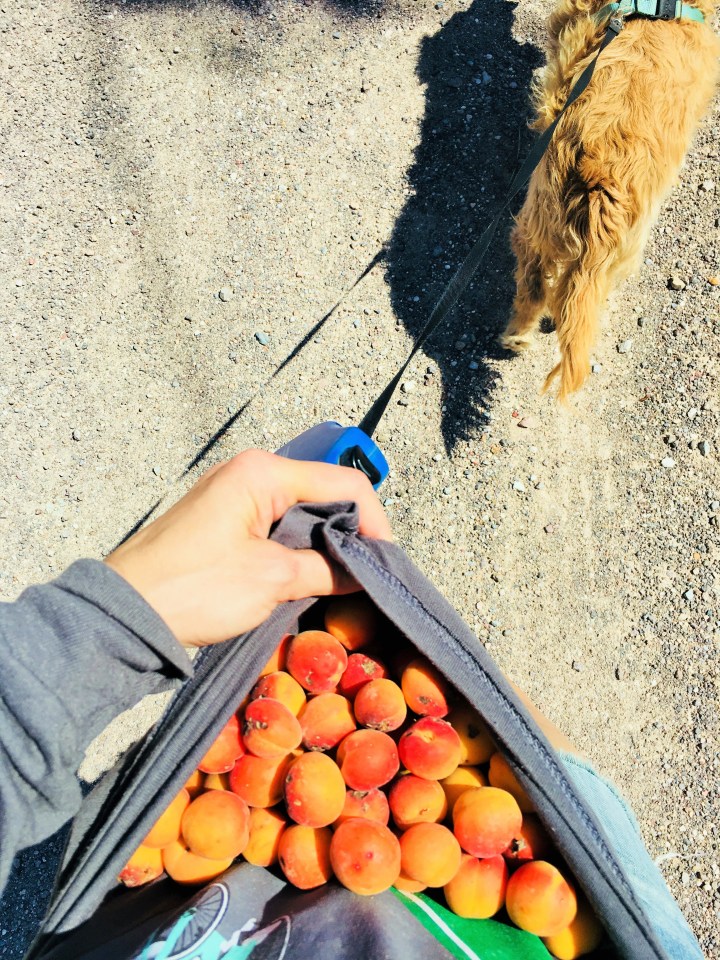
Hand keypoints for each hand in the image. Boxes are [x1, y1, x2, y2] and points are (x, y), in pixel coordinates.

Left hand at [105, 450, 391, 648]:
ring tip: (343, 579)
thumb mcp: (272, 580)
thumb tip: (364, 573)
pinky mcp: (227, 519)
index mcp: (263, 472)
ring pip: (303, 510)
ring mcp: (236, 494)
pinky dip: (300, 547)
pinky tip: (310, 575)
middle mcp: (251, 472)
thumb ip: (327, 570)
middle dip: (351, 532)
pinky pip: (278, 524)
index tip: (386, 562)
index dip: (374, 521)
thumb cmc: (193, 588)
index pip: (344, 482)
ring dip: (326, 542)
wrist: (127, 613)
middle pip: (325, 492)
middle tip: (368, 574)